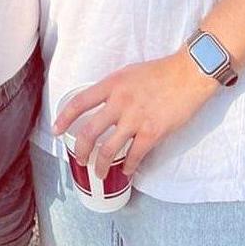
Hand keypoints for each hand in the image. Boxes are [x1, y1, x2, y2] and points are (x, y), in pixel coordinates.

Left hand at [52, 51, 218, 178]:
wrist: (188, 74)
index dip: (64, 118)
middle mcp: (119, 102)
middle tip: (79, 161)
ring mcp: (135, 119)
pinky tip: (126, 171)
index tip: (56, 130)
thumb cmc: (160, 72)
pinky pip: (134, 156)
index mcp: (111, 84)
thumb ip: (114, 90)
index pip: (80, 102)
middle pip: (90, 132)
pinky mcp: (152, 132)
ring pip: (109, 149)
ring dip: (101, 165)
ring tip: (99, 173)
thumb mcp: (129, 73)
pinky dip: (128, 167)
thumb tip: (102, 107)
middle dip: (81, 151)